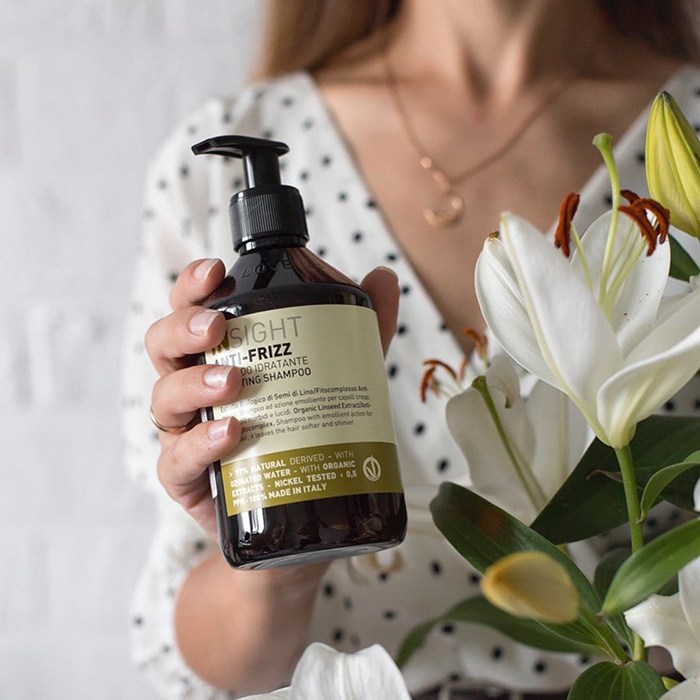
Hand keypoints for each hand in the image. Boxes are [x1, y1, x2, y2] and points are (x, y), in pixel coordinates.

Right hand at [145, 259, 399, 535]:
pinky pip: (178, 459)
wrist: (301, 518)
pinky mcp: (188, 480)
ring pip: (164, 398)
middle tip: (219, 326)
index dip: (193, 286)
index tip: (215, 272)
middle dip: (184, 327)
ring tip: (234, 381)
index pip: (192, 310)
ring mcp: (186, 434)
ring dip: (194, 384)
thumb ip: (359, 330)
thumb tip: (384, 277)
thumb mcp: (340, 375)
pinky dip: (201, 444)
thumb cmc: (307, 433)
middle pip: (164, 346)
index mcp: (220, 354)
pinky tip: (230, 433)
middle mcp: (194, 389)